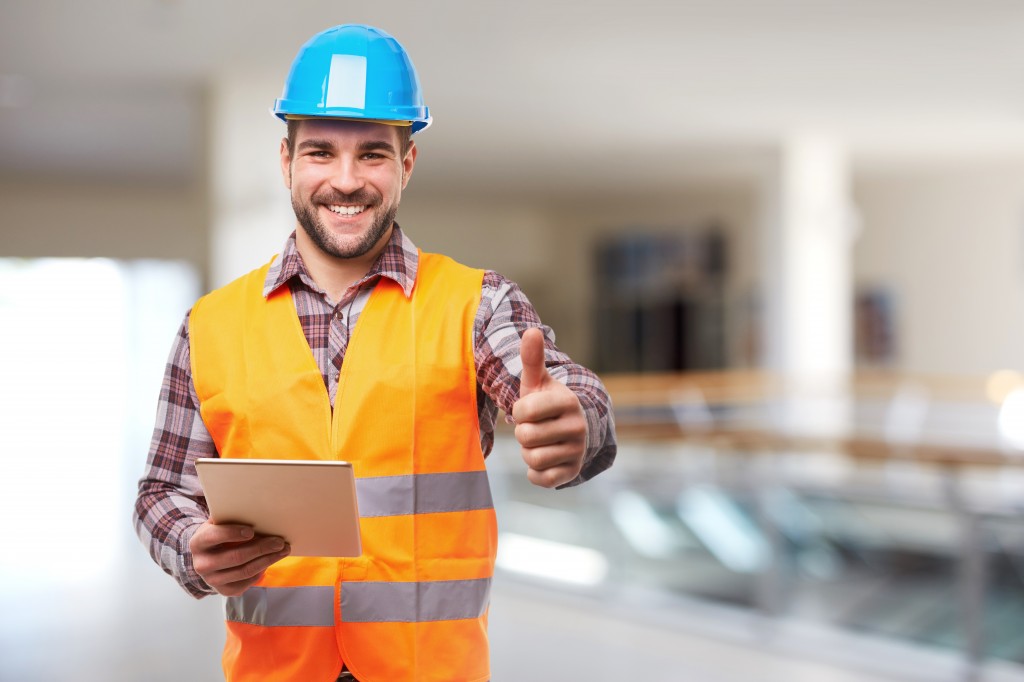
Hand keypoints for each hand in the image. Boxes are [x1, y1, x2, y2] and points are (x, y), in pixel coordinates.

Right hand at [189, 520, 290, 595]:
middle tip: (279, 542)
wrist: (207, 557)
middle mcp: (202, 564)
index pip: (214, 536)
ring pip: (245, 571)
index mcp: (198, 542)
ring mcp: (212, 580)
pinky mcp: (224, 590)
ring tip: (283, 550)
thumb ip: (231, 518)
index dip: (233, 533)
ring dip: (268, 560)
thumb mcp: (218, 523)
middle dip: (261, 548)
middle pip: (236, 557)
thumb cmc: (218, 535)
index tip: (251, 531)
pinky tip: (270, 561)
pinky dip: (261, 571)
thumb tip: (256, 512)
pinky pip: (247, 582)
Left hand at [511, 328, 587, 487]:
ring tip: (540, 442)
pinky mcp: (573, 472)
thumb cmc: (546, 403)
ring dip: (528, 452)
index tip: (529, 409)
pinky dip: (535, 472)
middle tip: (534, 427)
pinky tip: (545, 458)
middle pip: (526, 437)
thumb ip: (532, 359)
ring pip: (532, 459)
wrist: (572, 429)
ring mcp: (577, 451)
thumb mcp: (537, 381)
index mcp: (567, 401)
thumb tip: (531, 330)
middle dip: (523, 434)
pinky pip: (540, 478)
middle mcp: (577, 426)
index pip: (524, 411)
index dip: (519, 412)